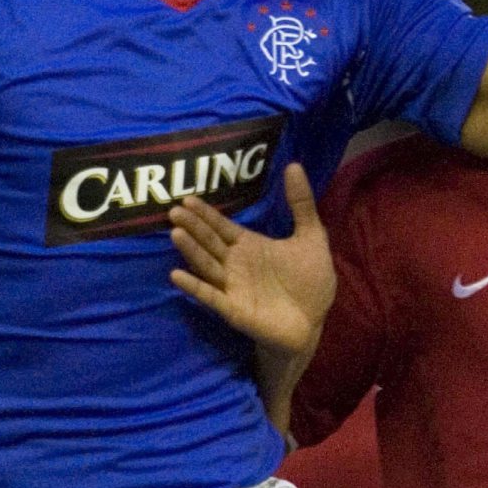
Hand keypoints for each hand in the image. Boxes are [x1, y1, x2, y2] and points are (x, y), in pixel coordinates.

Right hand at [168, 163, 335, 357]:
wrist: (314, 322)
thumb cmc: (310, 281)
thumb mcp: (311, 236)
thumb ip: (301, 204)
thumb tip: (294, 165)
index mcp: (249, 246)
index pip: (221, 227)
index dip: (205, 214)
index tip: (187, 198)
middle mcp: (235, 264)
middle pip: (209, 242)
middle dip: (193, 227)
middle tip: (174, 211)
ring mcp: (232, 287)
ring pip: (207, 265)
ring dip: (191, 250)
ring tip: (176, 233)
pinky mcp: (234, 309)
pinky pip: (210, 296)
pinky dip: (194, 287)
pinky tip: (177, 274)